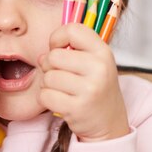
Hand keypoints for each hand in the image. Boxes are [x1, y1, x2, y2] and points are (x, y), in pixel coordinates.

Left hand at [38, 24, 129, 141]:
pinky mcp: (77, 108)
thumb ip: (70, 51)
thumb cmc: (96, 88)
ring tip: (61, 89)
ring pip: (48, 77)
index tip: (58, 49)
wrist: (109, 121)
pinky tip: (59, 100)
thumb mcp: (93, 62)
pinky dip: (46, 98)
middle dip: (49, 66)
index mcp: (103, 52)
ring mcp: (89, 89)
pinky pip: (45, 95)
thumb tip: (42, 56)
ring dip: (47, 84)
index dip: (57, 38)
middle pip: (54, 56)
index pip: (72, 30)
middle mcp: (99, 68)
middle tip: (60, 75)